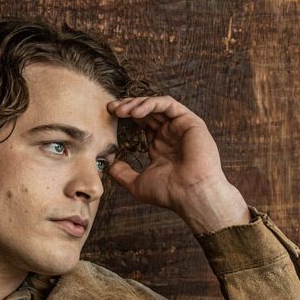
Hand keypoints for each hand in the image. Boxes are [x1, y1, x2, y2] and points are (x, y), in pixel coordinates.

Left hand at [105, 95, 249, 233]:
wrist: (190, 195)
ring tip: (121, 111)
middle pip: (147, 111)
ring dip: (136, 103)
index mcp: (160, 146)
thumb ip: (123, 173)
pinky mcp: (190, 121)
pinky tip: (136, 112)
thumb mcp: (138, 184)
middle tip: (111, 108)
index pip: (142, 123)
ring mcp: (180, 127)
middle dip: (128, 106)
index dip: (126, 116)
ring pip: (156, 104)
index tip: (109, 115)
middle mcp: (171, 134)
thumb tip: (109, 166)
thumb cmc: (169, 193)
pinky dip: (151, 104)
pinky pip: (168, 104)